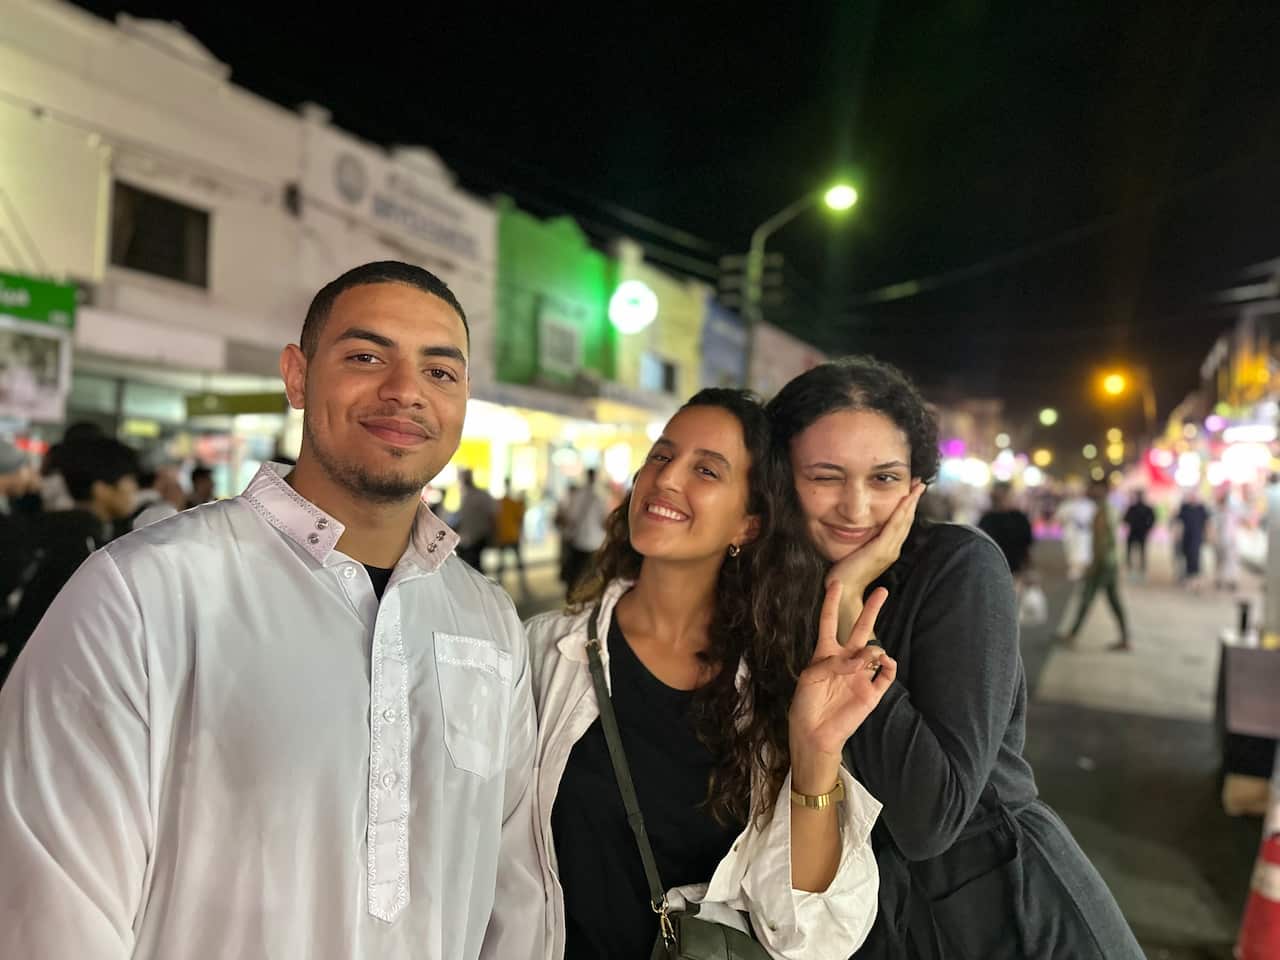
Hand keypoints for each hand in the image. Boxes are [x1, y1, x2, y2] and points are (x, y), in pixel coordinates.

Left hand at [788, 582, 897, 787]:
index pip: (828, 622)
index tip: (835, 583)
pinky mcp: (872, 692)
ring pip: (874, 650)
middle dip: (871, 610)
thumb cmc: (805, 705)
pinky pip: (887, 674)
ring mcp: (860, 675)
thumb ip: (833, 662)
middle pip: (860, 628)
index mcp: (825, 654)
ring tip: (866, 657)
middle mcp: (845, 661)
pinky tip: (884, 662)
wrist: (815, 734)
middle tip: (883, 591)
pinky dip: (889, 665)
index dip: (830, 603)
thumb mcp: (810, 677)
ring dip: (871, 649)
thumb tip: (860, 658)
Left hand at [828, 481, 925, 595]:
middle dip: (914, 500)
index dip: (908, 508)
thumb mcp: (858, 553)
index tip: (912, 491)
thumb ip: (865, 543)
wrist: (844, 591)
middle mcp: (892, 549)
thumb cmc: (846, 573)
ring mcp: (888, 550)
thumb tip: (862, 530)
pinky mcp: (881, 550)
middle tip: (921, 483)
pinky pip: (894, 526)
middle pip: (907, 520)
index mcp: (888, 550)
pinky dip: (902, 511)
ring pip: (904, 521)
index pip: (901, 525)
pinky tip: (906, 499)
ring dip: (911, 502)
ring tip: (918, 486)